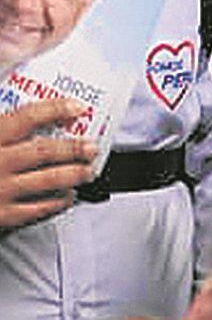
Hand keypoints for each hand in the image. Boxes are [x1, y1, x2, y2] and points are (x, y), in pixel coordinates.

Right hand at [0, 98, 94, 228]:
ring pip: (47, 179)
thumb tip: (22, 116)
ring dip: (74, 174)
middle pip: (44, 150)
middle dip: (74, 147)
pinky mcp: (0, 216)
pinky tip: (67, 198)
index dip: (56, 109)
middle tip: (92, 146)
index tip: (77, 106)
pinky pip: (36, 209)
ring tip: (88, 171)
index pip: (27, 117)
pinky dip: (56, 203)